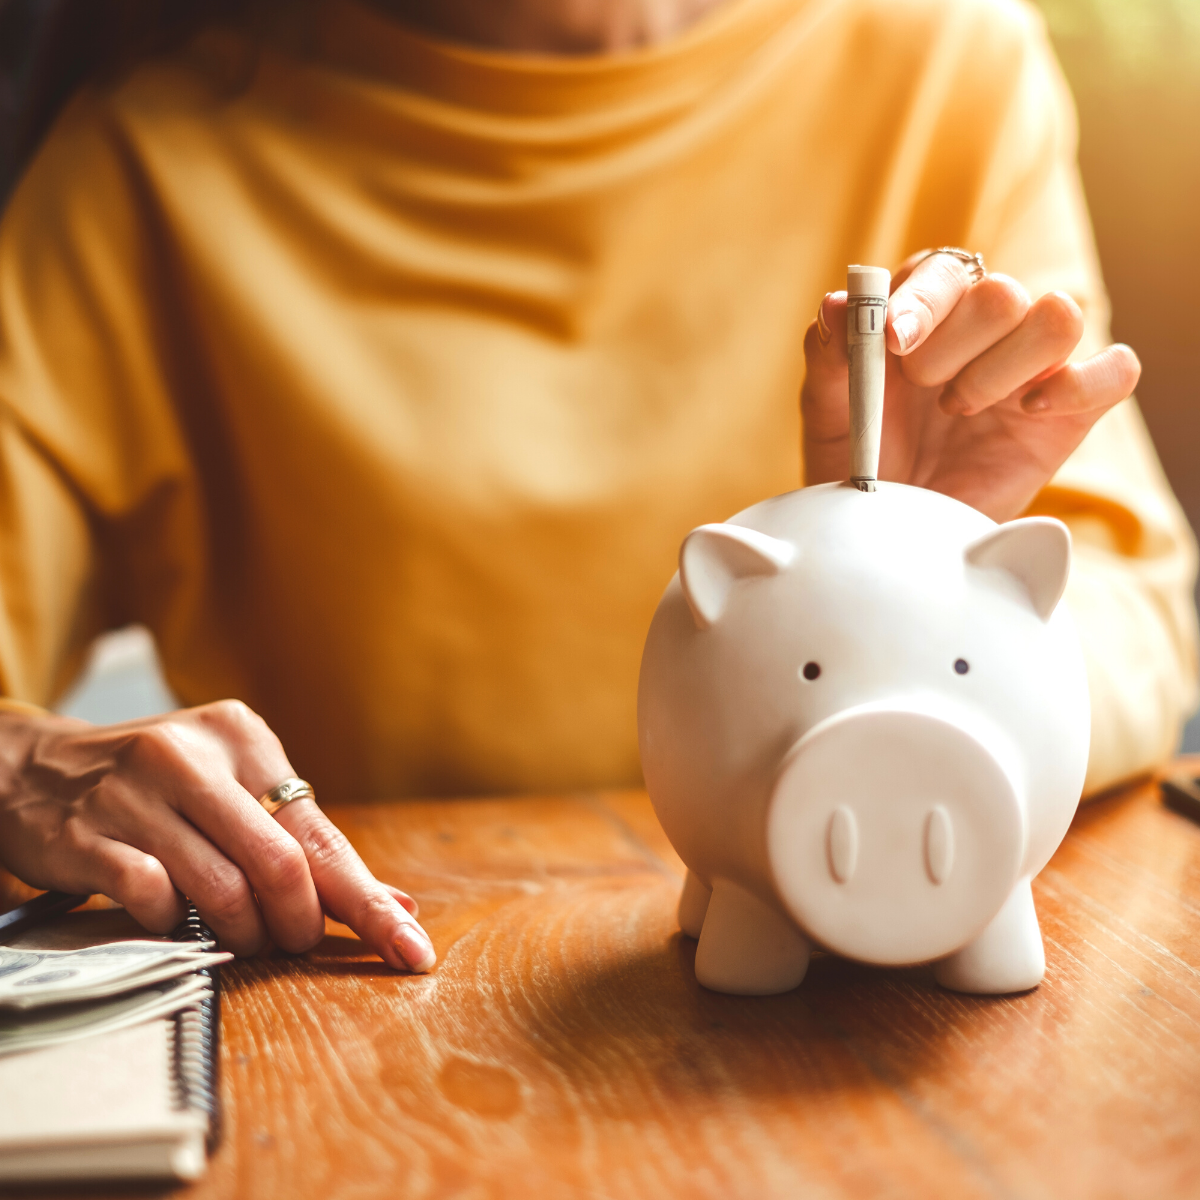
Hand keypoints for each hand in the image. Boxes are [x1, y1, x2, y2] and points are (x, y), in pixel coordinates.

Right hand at [0, 701, 435, 971]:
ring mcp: (134, 794)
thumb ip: (306, 841)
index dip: (369, 899)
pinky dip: (174, 924)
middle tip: (297, 941)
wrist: (35, 767)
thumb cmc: (158, 785)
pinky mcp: (85, 835)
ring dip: (246, 933)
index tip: (409, 947)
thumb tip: (395, 899)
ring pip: (222, 888)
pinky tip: (173, 916)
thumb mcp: (234, 786)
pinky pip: (151, 898)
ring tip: (245, 937)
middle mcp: (190, 756)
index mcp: (242, 737)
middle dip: (301, 921)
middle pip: (280, 862)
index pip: (321, 831)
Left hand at [800, 251, 1141, 520]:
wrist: (887, 525)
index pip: (943, 270)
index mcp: (929, 309)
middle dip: (952, 347)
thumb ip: (830, 353)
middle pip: (1002, 292)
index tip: (892, 342)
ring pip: (1060, 316)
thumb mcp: (828, 410)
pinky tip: (1027, 410)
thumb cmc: (858, 459)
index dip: (922, 301)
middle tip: (922, 391)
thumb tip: (838, 301)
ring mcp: (1033, 366)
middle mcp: (986, 327)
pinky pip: (1115, 370)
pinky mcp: (1071, 410)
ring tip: (959, 410)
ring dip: (1003, 367)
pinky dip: (1079, 383)